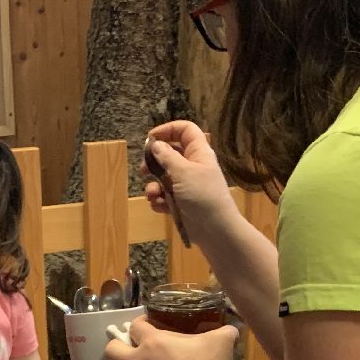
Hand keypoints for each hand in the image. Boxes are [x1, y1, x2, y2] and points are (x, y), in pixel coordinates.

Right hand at [144, 122, 238, 236]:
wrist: (215, 229)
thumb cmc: (202, 195)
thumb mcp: (183, 172)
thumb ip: (167, 156)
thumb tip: (155, 144)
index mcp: (198, 152)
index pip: (185, 130)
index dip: (168, 129)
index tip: (151, 138)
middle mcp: (193, 166)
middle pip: (170, 154)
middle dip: (154, 162)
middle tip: (144, 170)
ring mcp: (187, 185)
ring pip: (164, 177)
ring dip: (154, 185)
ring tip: (152, 194)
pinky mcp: (182, 202)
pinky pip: (165, 196)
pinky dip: (159, 200)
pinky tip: (159, 206)